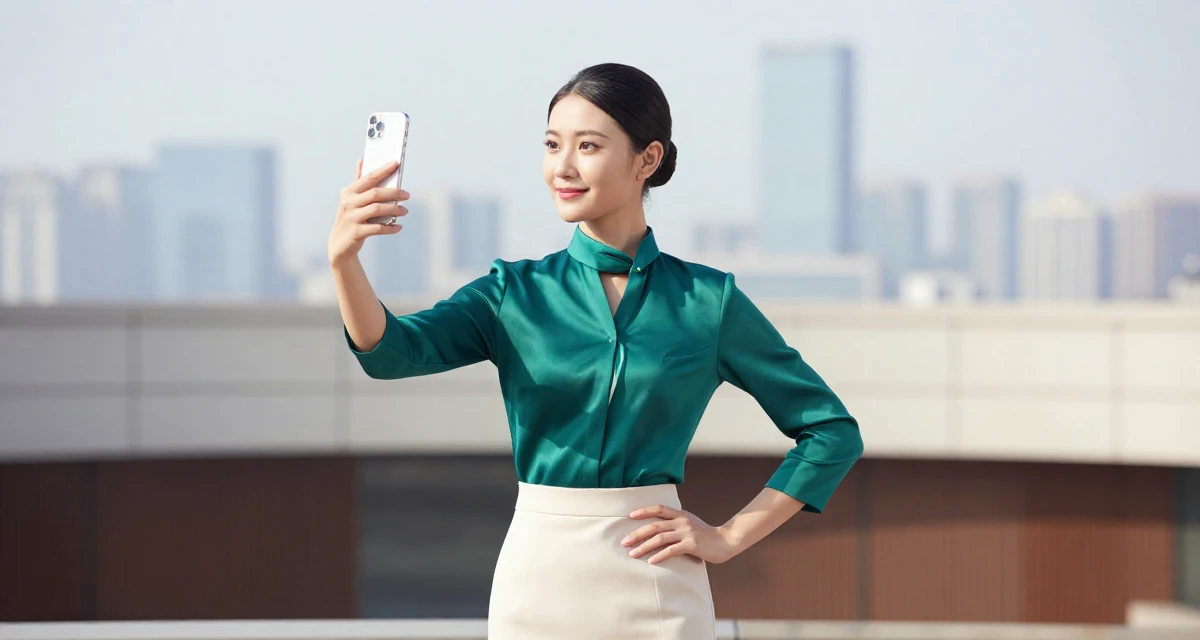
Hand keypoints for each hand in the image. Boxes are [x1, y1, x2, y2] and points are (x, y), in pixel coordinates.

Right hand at [327, 158, 410, 266]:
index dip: (383, 170)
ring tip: (405, 211)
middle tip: (407, 195)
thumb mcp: (351, 199)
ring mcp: (351, 218)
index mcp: (348, 192)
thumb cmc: (350, 218)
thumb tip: (362, 160)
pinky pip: (378, 228)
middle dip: (394, 192)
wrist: (339, 245)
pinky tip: (398, 227)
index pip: (368, 178)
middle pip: (375, 193)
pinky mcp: (356, 233)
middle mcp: (348, 203)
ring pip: (377, 209)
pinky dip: (390, 228)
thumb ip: (358, 181)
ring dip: (394, 209)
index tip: (396, 164)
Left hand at [621, 504, 738, 565]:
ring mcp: (687, 532)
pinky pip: (671, 550)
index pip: (659, 509)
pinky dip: (659, 556)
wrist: (725, 541)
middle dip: (637, 534)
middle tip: (624, 542)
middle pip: (655, 526)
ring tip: (632, 554)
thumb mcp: (690, 524)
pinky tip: (651, 561)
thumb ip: (676, 524)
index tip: (630, 515)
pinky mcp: (691, 544)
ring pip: (660, 538)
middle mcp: (682, 521)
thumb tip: (658, 529)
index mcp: (680, 515)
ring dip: (644, 546)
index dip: (644, 511)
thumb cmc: (705, 535)